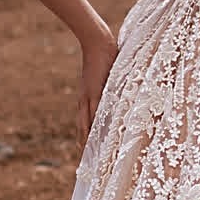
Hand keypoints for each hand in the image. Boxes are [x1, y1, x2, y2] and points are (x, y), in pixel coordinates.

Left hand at [78, 31, 118, 150]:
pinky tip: (93, 135)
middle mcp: (84, 99)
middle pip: (82, 125)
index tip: (83, 149)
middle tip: (83, 157)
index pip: (84, 120)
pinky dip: (93, 123)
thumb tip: (117, 94)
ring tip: (85, 152)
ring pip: (85, 121)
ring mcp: (89, 95)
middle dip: (82, 141)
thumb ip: (109, 87)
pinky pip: (94, 111)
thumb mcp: (106, 77)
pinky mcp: (95, 91)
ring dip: (85, 136)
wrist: (97, 42)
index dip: (84, 135)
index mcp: (86, 97)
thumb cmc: (104, 57)